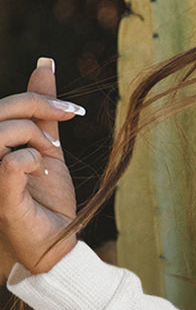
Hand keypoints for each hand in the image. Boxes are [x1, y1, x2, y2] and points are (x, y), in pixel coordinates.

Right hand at [0, 57, 81, 277]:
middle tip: (68, 120)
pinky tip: (39, 172)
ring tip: (50, 154)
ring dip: (35, 136)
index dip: (38, 98)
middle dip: (38, 108)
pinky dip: (32, 160)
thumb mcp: (47, 146)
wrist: (57, 242)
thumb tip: (44, 66)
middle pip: (0, 111)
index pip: (3, 106)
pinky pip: (10, 162)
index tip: (74, 110)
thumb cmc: (46, 198)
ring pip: (0, 132)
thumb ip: (42, 111)